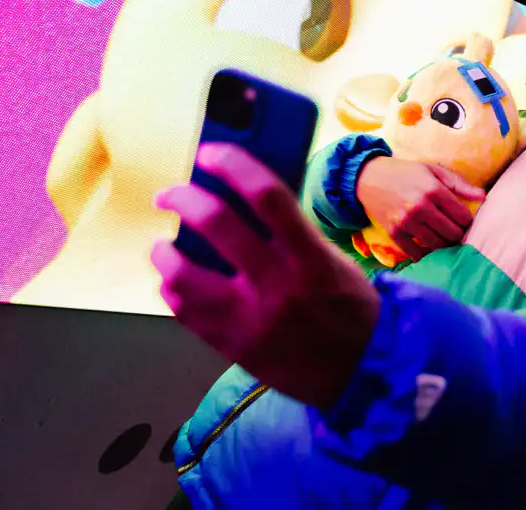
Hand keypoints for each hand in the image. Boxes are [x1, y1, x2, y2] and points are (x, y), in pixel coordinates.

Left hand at [151, 143, 379, 409]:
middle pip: (217, 224)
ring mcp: (252, 319)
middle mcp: (279, 285)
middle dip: (183, 198)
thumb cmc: (349, 307)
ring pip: (185, 275)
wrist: (362, 371)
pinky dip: (172, 290)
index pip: (267, 195)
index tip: (209, 153)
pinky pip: (186, 313)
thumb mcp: (332, 261)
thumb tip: (243, 196)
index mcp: (311, 257)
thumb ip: (292, 233)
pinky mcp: (234, 347)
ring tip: (163, 246)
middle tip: (169, 194)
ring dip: (165, 252)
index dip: (233, 165)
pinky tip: (174, 281)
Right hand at [356, 157, 485, 260]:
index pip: (463, 217)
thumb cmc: (407, 173)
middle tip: (455, 231)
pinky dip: (424, 253)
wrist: (370, 177)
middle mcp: (420, 207)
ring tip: (443, 237)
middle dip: (458, 234)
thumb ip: (460, 184)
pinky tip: (427, 246)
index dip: (468, 221)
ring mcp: (406, 222)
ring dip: (444, 244)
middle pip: (452, 234)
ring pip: (437, 245)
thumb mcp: (434, 171)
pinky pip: (416, 252)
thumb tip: (483, 197)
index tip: (464, 220)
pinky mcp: (394, 233)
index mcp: (434, 190)